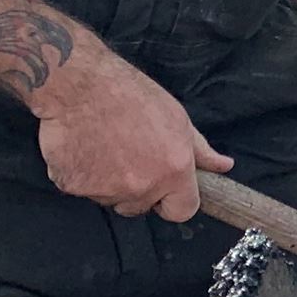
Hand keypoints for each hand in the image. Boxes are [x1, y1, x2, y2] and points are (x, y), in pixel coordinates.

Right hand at [32, 42, 229, 221]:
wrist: (81, 85)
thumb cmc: (131, 96)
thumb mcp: (177, 118)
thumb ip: (200, 150)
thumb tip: (223, 166)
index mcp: (174, 169)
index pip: (182, 211)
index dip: (173, 201)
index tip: (165, 190)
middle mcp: (142, 185)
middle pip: (141, 206)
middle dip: (137, 189)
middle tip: (129, 155)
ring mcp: (105, 189)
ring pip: (110, 199)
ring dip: (108, 182)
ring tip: (105, 145)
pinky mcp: (72, 186)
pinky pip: (80, 189)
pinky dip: (80, 174)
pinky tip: (84, 147)